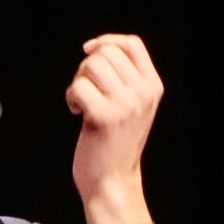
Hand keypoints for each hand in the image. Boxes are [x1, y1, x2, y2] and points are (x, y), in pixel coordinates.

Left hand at [65, 33, 161, 223]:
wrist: (112, 182)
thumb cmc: (115, 145)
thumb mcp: (132, 107)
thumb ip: (125, 79)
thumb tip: (98, 49)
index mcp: (152, 88)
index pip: (132, 44)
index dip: (107, 41)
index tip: (89, 51)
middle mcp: (143, 94)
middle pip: (107, 53)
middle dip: (87, 67)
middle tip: (85, 90)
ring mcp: (126, 105)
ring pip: (91, 66)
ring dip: (78, 82)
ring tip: (81, 102)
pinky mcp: (105, 117)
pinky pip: (78, 87)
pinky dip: (71, 97)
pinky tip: (76, 112)